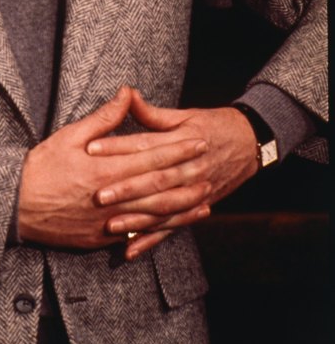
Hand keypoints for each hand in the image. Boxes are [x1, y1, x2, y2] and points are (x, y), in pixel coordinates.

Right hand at [17, 87, 209, 250]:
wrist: (17, 207)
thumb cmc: (41, 168)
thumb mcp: (69, 136)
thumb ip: (103, 118)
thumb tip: (126, 94)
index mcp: (106, 170)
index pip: (151, 157)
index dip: (178, 149)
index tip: (199, 140)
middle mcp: (113, 198)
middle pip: (160, 186)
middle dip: (188, 175)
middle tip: (212, 166)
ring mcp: (109, 223)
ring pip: (155, 214)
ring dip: (183, 205)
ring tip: (205, 197)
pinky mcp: (103, 239)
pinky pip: (139, 234)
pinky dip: (162, 229)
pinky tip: (178, 224)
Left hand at [87, 91, 258, 258]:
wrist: (251, 143)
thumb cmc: (212, 125)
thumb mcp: (184, 116)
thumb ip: (152, 113)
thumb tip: (126, 94)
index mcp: (183, 141)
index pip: (146, 145)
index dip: (119, 147)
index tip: (92, 149)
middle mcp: (190, 168)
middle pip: (155, 180)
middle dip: (126, 189)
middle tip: (98, 195)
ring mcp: (196, 191)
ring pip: (164, 208)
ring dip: (137, 219)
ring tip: (111, 224)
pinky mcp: (198, 208)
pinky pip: (173, 227)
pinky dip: (152, 240)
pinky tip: (130, 249)